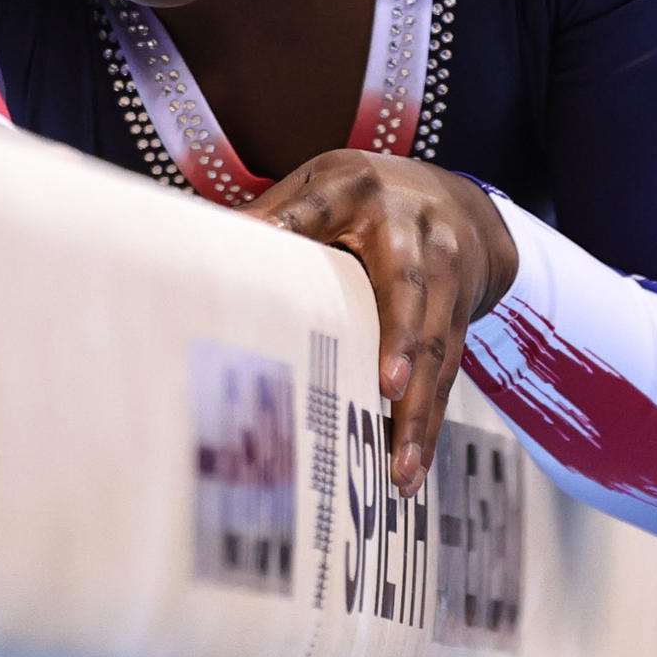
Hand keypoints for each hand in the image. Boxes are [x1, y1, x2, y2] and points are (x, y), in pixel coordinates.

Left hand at [242, 151, 520, 497]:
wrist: (462, 203)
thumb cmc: (365, 201)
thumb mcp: (322, 188)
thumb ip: (275, 216)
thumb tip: (194, 250)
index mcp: (356, 190)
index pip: (319, 210)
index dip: (296, 225)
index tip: (269, 244)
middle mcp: (412, 229)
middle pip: (407, 287)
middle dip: (401, 338)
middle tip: (389, 386)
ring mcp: (446, 272)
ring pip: (438, 343)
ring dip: (420, 409)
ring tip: (402, 468)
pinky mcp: (462, 313)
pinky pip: (449, 370)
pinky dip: (429, 419)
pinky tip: (412, 464)